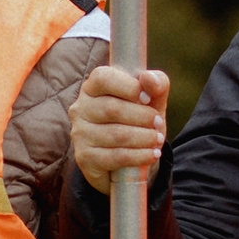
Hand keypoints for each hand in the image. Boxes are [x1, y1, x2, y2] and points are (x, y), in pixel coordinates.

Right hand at [70, 64, 169, 197]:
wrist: (128, 160)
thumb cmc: (139, 120)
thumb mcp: (152, 100)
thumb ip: (156, 84)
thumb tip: (149, 79)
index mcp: (93, 87)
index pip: (103, 78)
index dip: (129, 87)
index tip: (148, 98)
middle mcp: (80, 108)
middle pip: (112, 109)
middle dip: (142, 117)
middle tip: (158, 123)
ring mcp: (80, 134)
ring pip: (116, 134)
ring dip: (144, 137)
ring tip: (158, 139)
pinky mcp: (85, 157)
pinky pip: (116, 156)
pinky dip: (139, 155)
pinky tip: (152, 154)